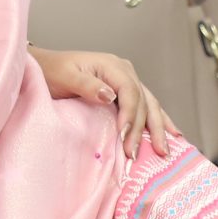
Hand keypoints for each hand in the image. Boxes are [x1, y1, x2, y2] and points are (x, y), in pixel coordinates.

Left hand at [29, 46, 178, 159]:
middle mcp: (124, 71)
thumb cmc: (51, 72)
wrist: (45, 68)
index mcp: (112, 65)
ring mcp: (127, 81)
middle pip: (142, 101)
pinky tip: (173, 134)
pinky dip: (159, 121)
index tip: (123, 135)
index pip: (129, 91)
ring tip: (165, 150)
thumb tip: (109, 95)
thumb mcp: (65, 76)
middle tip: (136, 153)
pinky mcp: (125, 92)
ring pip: (150, 105)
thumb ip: (87, 85)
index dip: (130, 114)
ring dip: (158, 128)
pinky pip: (147, 107)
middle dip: (142, 128)